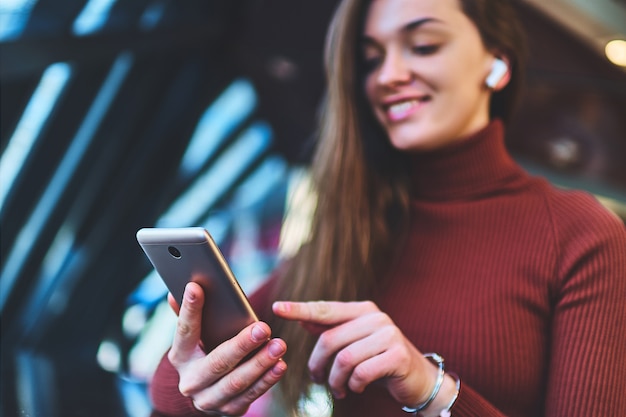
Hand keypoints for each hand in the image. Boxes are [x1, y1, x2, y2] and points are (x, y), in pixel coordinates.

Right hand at [168, 282, 286, 415]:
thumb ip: (189, 314)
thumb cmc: (204, 352)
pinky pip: (251, 395)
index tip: (196, 287)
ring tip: (279, 346)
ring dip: (260, 364)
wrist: (204, 393)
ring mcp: (209, 399)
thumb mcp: (194, 337)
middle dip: (242, 345)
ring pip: (236, 382)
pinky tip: (280, 365)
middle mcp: (191, 381)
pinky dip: (267, 380)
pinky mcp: (229, 410)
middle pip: (217, 362)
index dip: (189, 309)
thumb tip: (185, 286)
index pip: (184, 331)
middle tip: (264, 328)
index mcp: (180, 357)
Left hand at [272, 300, 438, 407]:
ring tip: (337, 389)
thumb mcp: (356, 343)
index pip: (326, 309)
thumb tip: (305, 319)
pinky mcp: (397, 355)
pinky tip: (355, 388)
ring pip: (344, 359)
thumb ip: (333, 330)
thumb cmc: (381, 360)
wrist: (420, 379)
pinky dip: (353, 385)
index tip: (276, 307)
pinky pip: (361, 372)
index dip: (300, 309)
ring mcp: (389, 335)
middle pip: (330, 339)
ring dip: (335, 380)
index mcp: (363, 310)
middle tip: (316, 380)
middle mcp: (376, 318)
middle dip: (317, 365)